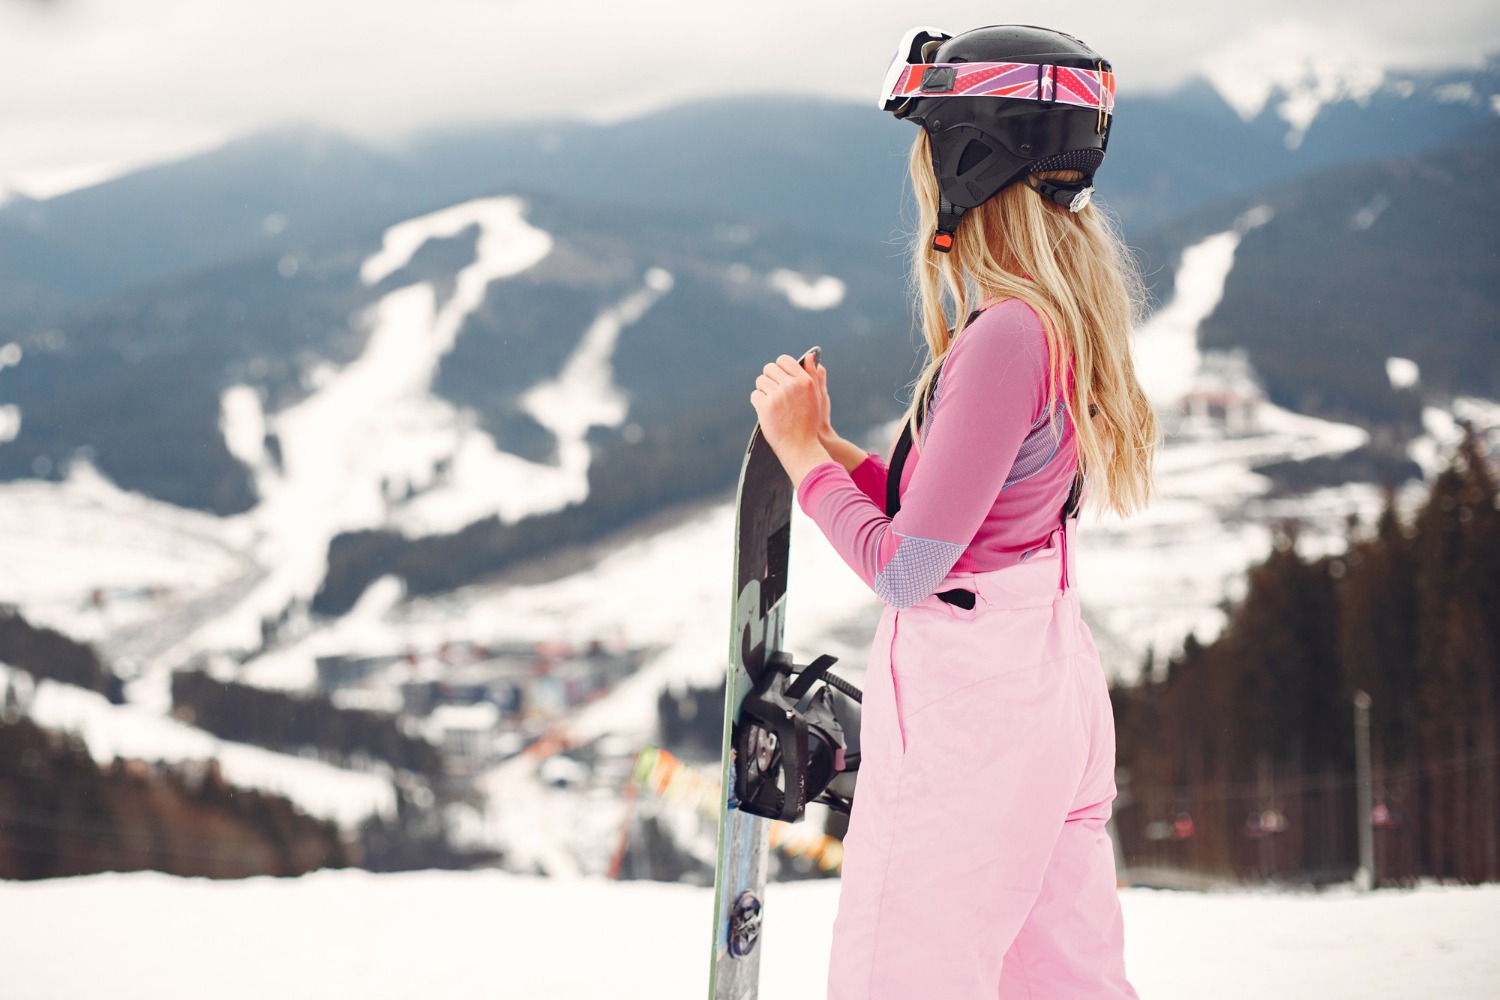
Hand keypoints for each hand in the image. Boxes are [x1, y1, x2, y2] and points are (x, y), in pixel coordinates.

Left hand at [750, 354, 831, 485]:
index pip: (784, 360)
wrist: (801, 447)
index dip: (779, 367)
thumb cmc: (809, 422)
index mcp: (804, 381)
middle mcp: (790, 386)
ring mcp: (777, 396)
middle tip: (773, 390)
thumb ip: (812, 374)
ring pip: (760, 381)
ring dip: (763, 390)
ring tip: (771, 402)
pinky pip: (755, 395)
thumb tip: (809, 355)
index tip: (779, 376)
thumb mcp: (817, 397)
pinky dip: (758, 402)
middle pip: (769, 368)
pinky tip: (766, 411)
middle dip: (769, 378)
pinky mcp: (764, 407)